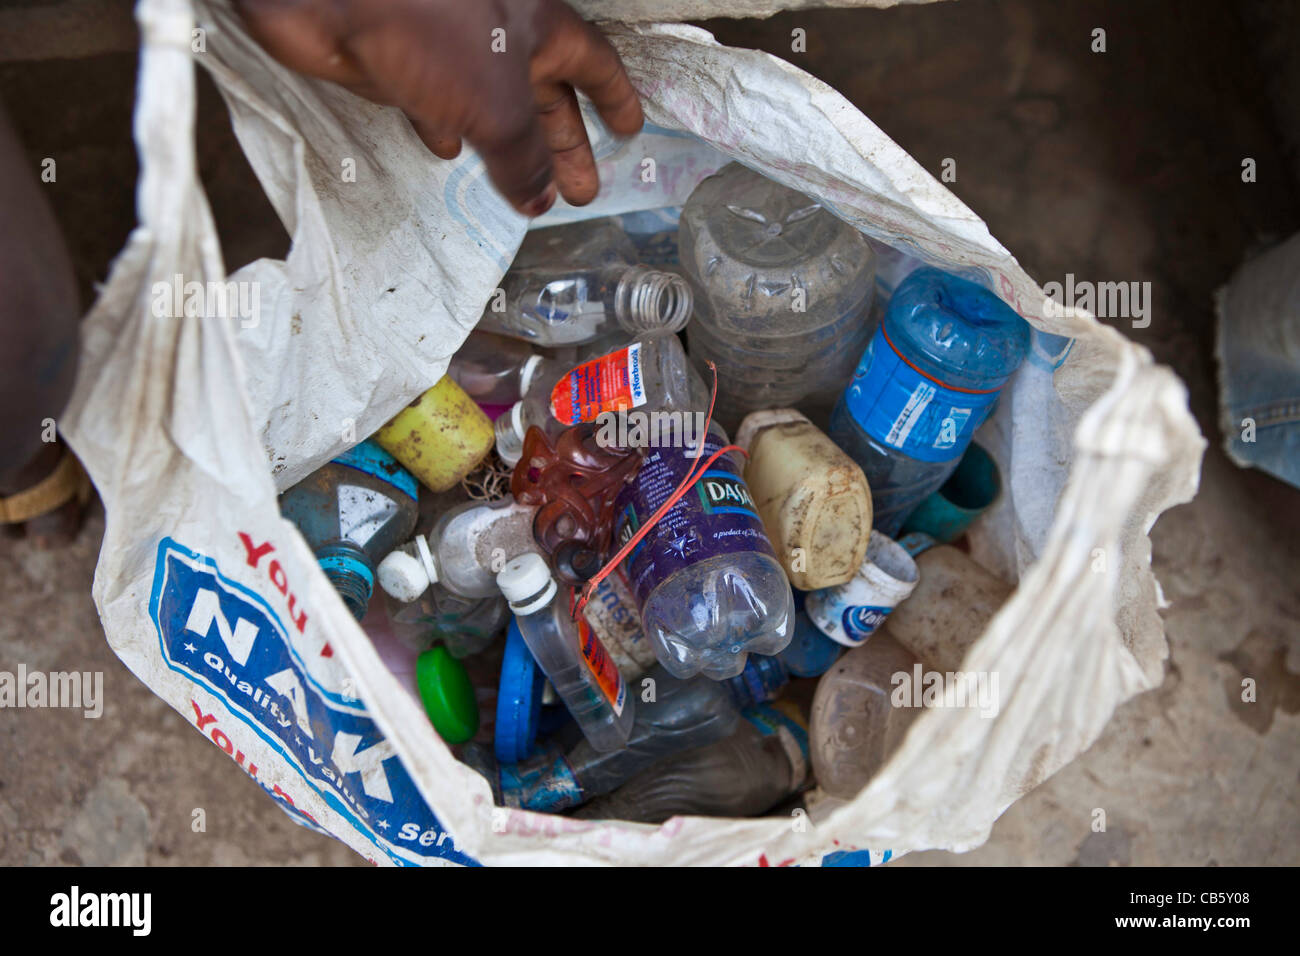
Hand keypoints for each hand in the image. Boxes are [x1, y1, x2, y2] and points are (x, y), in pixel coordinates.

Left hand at [234, 0, 643, 215]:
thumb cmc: (431, 26)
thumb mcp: (496, 105)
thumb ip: (524, 157)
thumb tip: (541, 200)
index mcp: (536, 22)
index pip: (592, 62)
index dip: (614, 97)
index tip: (629, 130)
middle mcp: (499, 28)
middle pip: (545, 91)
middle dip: (564, 142)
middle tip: (581, 189)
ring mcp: (450, 44)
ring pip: (491, 101)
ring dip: (508, 145)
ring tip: (524, 188)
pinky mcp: (402, 60)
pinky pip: (438, 100)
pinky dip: (448, 128)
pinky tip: (447, 153)